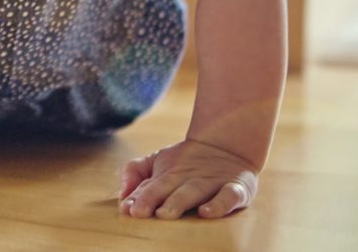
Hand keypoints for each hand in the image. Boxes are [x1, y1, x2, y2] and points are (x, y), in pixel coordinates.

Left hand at [118, 139, 257, 218]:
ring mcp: (211, 182)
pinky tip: (207, 212)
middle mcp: (187, 178)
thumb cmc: (185, 161)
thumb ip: (134, 172)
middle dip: (151, 198)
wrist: (227, 144)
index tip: (126, 209)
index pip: (149, 186)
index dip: (138, 197)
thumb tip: (121, 195)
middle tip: (138, 212)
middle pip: (166, 187)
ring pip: (193, 192)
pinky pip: (228, 196)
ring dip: (178, 202)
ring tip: (164, 214)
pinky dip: (219, 204)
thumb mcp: (157, 160)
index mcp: (167, 174)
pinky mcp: (236, 188)